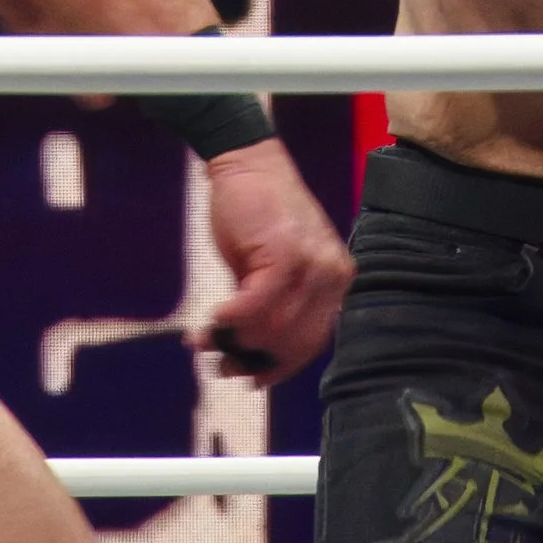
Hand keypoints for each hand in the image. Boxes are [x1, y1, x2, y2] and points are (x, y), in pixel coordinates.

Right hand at [196, 138, 352, 385]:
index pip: (313, 342)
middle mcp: (332, 274)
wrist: (248, 164)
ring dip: (234, 341)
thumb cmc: (258, 214)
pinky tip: (211, 320)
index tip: (252, 378)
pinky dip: (230, 321)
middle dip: (253, 360)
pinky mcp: (284, 255)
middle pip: (293, 343)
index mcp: (336, 280)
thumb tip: (249, 355)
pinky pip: (255, 308)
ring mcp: (312, 265)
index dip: (280, 366)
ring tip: (207, 341)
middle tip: (221, 363)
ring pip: (273, 330)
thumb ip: (273, 307)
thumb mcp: (274, 266)